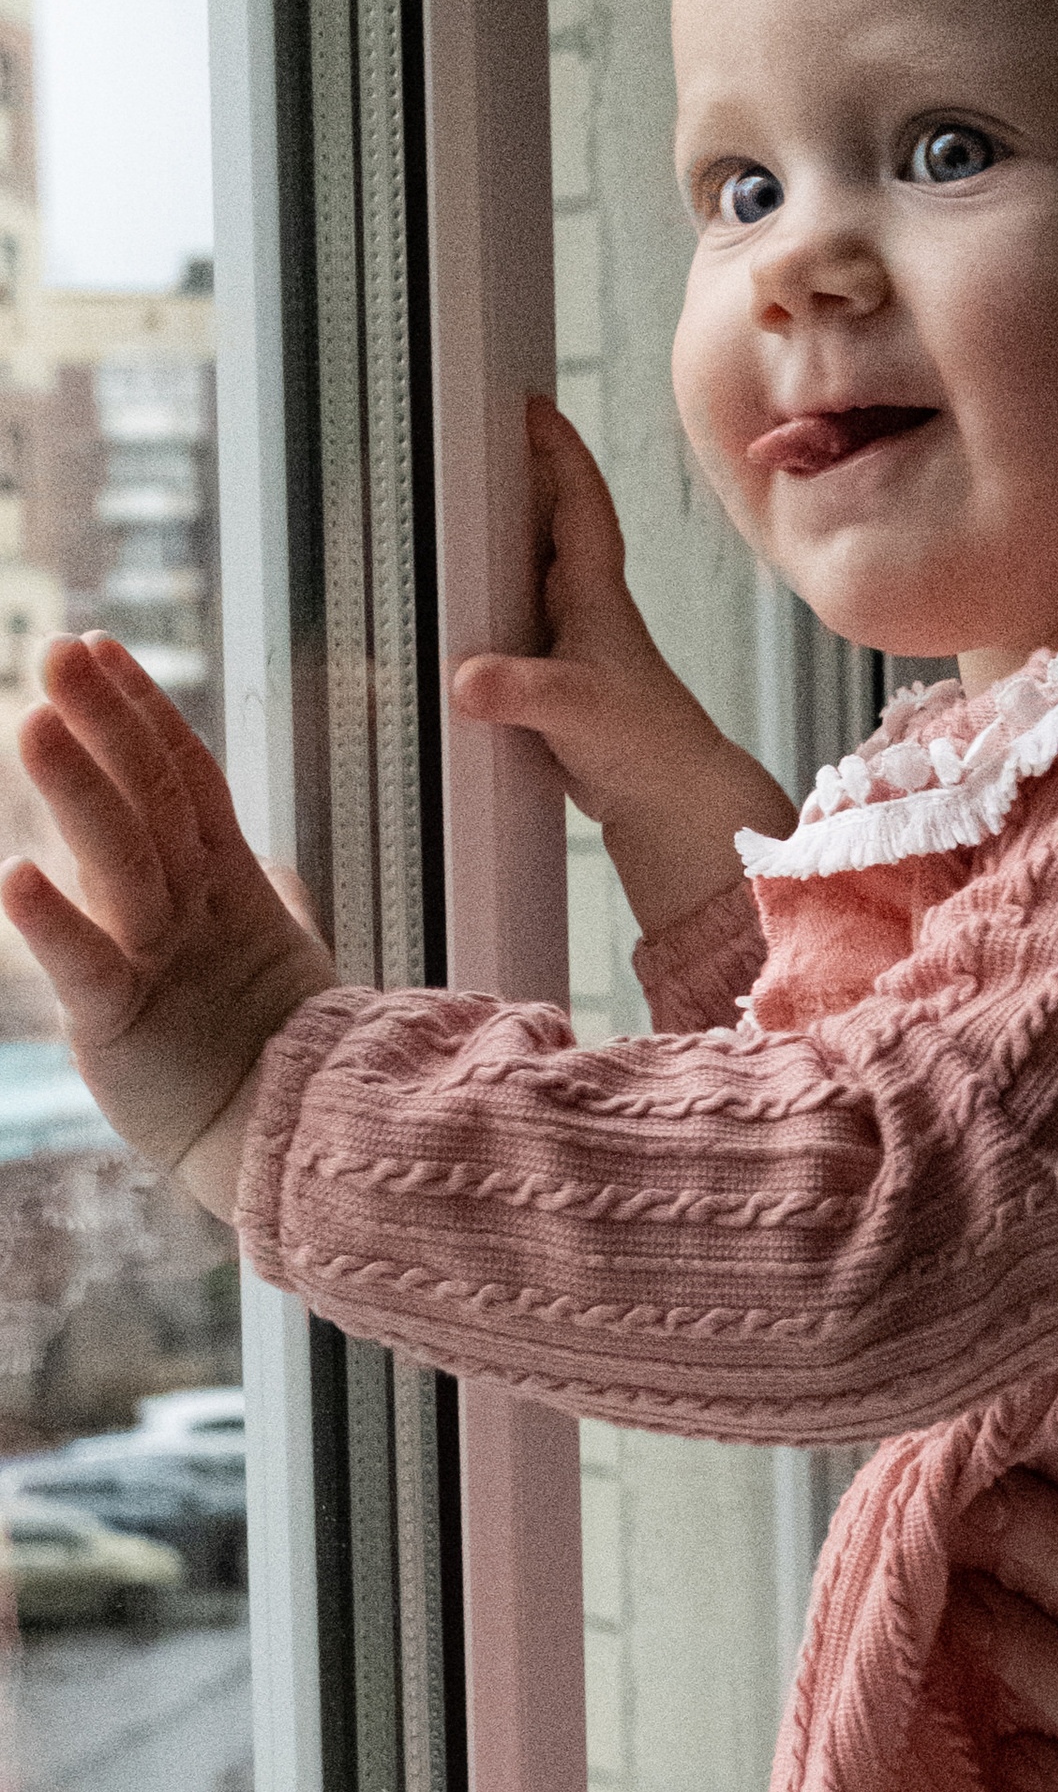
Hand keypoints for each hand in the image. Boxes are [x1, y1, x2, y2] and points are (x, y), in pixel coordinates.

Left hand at [1, 635, 339, 1212]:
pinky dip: (53, 923)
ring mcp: (167, 960)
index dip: (145, 708)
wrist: (294, 1146)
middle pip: (155, 796)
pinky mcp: (127, 1024)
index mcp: (229, 885)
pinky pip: (87, 966)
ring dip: (78, 788)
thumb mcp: (274, 953)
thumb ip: (261, 895)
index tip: (100, 645)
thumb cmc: (280, 1054)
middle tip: (58, 651)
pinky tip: (12, 875)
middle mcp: (197, 908)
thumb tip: (264, 860)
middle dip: (108, 720)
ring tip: (32, 723)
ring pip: (124, 858)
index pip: (188, 775)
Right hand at [449, 393, 795, 934]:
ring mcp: (566, 638)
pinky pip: (508, 618)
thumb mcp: (579, 713)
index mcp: (596, 594)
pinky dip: (480, 600)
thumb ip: (524, 692)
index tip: (531, 404)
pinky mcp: (548, 675)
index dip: (557, 450)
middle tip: (474, 430)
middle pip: (547, 520)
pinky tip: (446, 602)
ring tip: (448, 496)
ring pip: (526, 567)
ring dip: (496, 533)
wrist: (671, 802)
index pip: (579, 501)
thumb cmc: (646, 748)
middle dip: (518, 472)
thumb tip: (466, 679)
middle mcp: (582, 605)